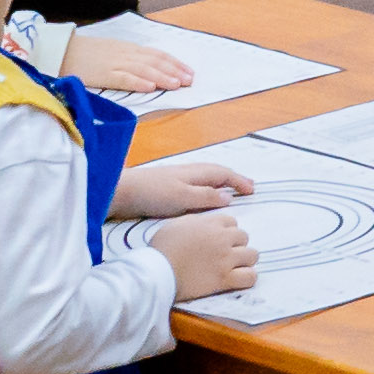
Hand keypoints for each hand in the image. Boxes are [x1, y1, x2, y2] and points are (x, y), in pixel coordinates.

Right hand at [65, 33, 190, 97]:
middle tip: (189, 80)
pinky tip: (150, 87)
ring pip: (143, 70)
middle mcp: (124, 54)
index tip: (188, 71)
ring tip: (176, 84)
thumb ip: (127, 59)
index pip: (156, 54)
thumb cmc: (84, 53)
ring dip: (162, 77)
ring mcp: (114, 64)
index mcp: (127, 49)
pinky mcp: (102, 74)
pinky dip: (137, 82)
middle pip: (154, 61)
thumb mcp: (110, 52)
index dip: (174, 63)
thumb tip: (148, 70)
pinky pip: (122, 78)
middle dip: (174, 70)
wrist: (60, 50)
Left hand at [114, 158, 253, 221]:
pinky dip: (207, 190)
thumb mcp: (182, 196)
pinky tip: (202, 200)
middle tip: (248, 188)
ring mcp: (177, 180)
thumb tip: (228, 197)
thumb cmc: (151, 192)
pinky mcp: (167, 189)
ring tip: (230, 193)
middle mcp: (188, 173)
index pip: (223, 174)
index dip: (239, 181)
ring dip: (221, 184)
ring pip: (206, 179)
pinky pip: (195, 187)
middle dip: (233, 179)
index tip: (253, 190)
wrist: (120, 191)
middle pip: (216, 173)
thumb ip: (206, 197)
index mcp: (195, 173)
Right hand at [145, 211, 259, 296]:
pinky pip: (250, 277)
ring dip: (244, 260)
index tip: (218, 240)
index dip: (226, 231)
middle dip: (236, 245)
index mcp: (210, 223)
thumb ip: (195, 222)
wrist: (157, 271)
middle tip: (224, 254)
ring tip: (234, 267)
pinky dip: (247, 278)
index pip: (232, 222)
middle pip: (244, 237)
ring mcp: (226, 258)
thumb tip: (203, 224)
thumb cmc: (161, 249)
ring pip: (252, 255)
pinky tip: (237, 279)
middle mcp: (222, 238)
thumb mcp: (175, 224)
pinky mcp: (225, 278)